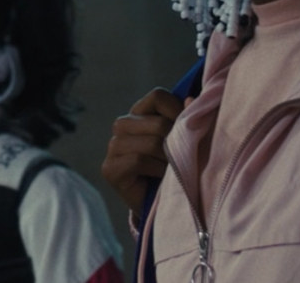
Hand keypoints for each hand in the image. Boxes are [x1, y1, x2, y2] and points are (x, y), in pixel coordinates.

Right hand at [100, 87, 183, 214]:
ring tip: (173, 169)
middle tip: (182, 158)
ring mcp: (113, 146)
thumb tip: (190, 100)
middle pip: (158, 123)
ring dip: (169, 160)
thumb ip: (186, 116)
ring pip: (152, 143)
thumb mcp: (183, 138)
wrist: (161, 203)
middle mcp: (122, 124)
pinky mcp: (109, 168)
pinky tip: (161, 178)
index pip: (158, 96)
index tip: (189, 129)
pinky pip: (139, 160)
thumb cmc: (175, 165)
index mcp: (140, 111)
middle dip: (177, 142)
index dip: (178, 111)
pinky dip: (157, 170)